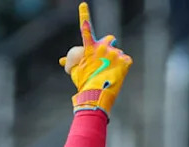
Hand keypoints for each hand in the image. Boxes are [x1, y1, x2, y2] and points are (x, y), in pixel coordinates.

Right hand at [60, 2, 132, 116]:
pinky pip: (126, 61)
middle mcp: (103, 47)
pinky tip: (116, 76)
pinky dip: (123, 68)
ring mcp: (115, 53)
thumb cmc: (84, 84)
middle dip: (110, 45)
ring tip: (109, 75)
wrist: (96, 95)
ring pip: (117, 54)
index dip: (84, 14)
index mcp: (90, 48)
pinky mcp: (125, 61)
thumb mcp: (75, 72)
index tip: (83, 4)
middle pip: (110, 39)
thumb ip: (71, 62)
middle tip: (108, 56)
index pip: (86, 28)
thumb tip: (62, 60)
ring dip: (114, 62)